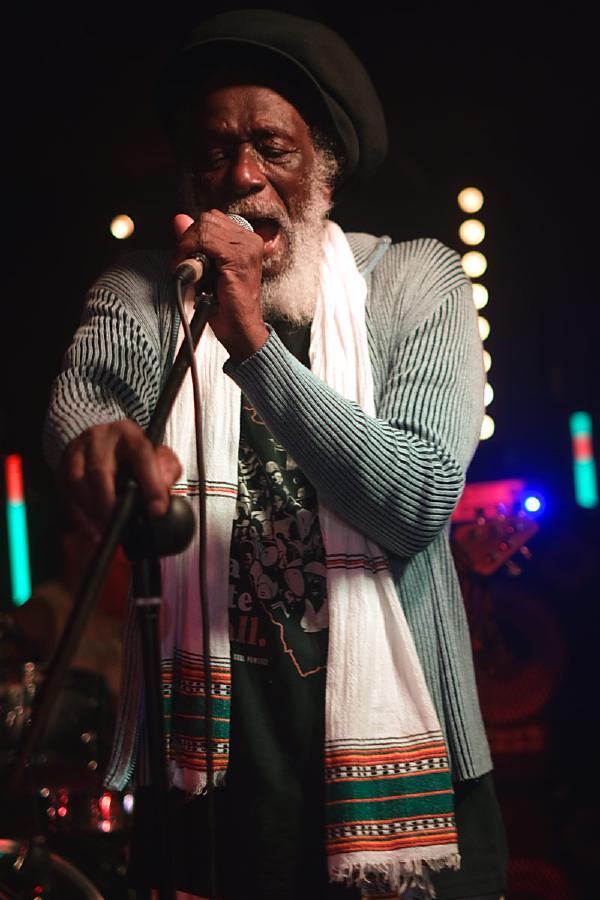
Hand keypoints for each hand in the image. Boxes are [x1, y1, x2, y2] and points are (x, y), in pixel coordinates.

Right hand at [58, 421, 181, 539]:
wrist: (102, 440)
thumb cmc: (131, 453)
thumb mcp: (155, 453)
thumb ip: (166, 468)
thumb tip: (165, 485)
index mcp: (128, 434)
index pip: (141, 454)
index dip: (150, 482)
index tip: (157, 508)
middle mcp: (99, 439)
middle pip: (100, 471)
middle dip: (110, 502)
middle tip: (120, 524)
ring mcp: (76, 452)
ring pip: (77, 483)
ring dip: (91, 511)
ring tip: (106, 530)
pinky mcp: (62, 468)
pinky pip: (64, 494)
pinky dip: (78, 516)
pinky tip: (91, 530)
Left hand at [173, 211, 268, 360]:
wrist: (240, 329)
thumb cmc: (226, 305)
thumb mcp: (207, 267)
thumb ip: (195, 242)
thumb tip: (179, 219)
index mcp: (246, 240)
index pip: (212, 219)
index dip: (193, 235)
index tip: (186, 257)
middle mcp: (250, 240)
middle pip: (207, 219)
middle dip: (188, 239)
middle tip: (183, 264)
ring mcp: (247, 248)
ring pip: (204, 227)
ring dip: (187, 247)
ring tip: (188, 270)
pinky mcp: (238, 258)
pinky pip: (205, 241)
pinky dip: (191, 253)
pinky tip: (191, 271)